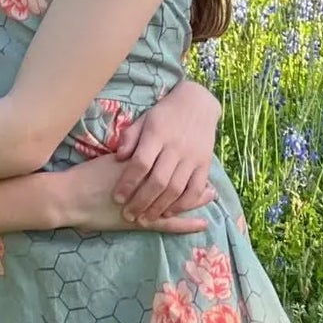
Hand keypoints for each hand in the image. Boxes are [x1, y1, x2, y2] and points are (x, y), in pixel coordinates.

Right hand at [60, 157, 210, 234]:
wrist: (71, 196)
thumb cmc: (88, 176)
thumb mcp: (112, 158)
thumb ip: (130, 151)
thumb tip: (144, 145)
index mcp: (143, 163)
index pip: (170, 161)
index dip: (186, 158)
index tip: (198, 154)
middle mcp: (150, 182)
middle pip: (179, 178)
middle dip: (195, 177)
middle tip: (213, 177)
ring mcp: (147, 203)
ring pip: (177, 200)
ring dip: (196, 198)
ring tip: (212, 195)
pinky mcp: (142, 221)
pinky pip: (169, 224)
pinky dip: (186, 224)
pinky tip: (202, 224)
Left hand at [112, 78, 220, 220]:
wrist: (197, 104)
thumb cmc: (164, 114)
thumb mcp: (144, 120)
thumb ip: (130, 138)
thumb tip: (119, 157)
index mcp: (157, 134)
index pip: (141, 163)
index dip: (128, 183)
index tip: (117, 198)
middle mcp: (176, 147)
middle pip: (158, 181)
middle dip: (141, 202)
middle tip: (129, 215)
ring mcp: (193, 157)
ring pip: (176, 188)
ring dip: (159, 207)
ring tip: (145, 219)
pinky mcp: (205, 164)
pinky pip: (195, 189)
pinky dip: (183, 204)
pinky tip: (169, 212)